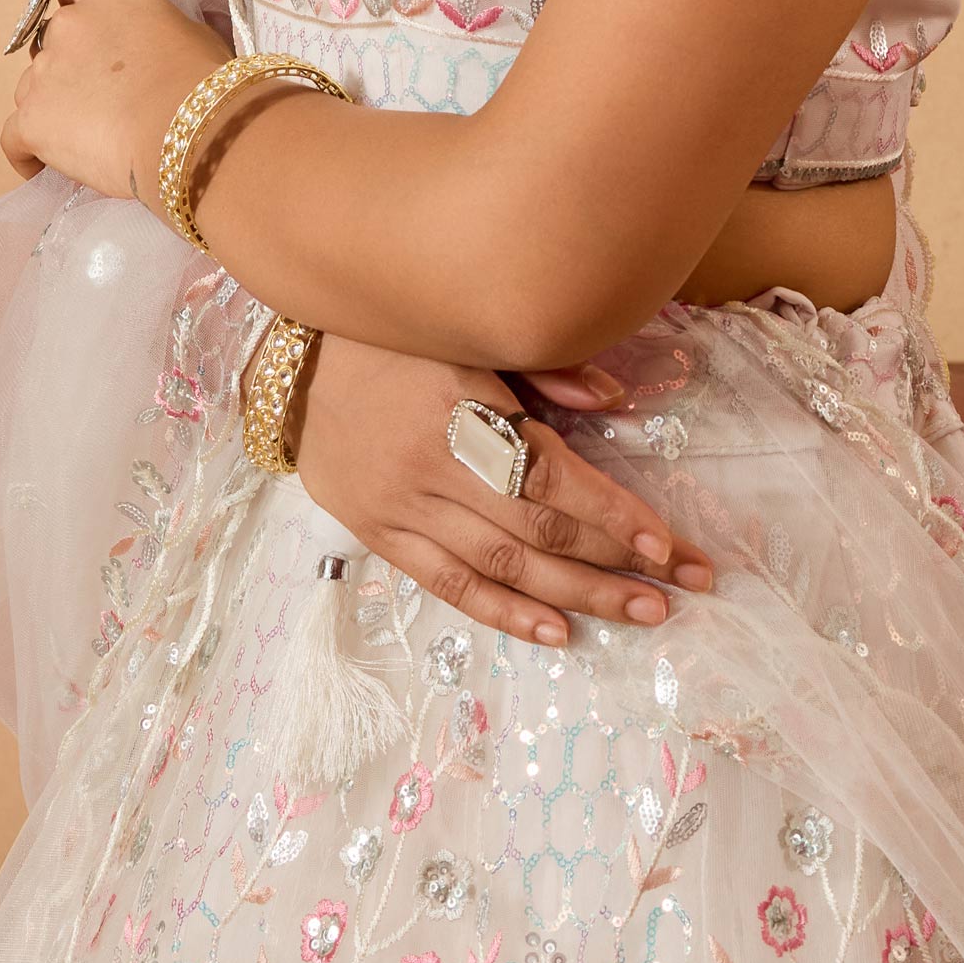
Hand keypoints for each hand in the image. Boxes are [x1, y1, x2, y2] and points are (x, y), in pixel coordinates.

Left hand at [1, 0, 226, 200]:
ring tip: (80, 141)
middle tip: (95, 99)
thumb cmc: (206, 84)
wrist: (189, 129)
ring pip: (31, 89)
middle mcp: (70, 23)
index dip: (73, 6)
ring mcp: (45, 71)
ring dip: (49, 107)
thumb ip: (155, 32)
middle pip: (49, 42)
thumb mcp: (190, 34)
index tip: (81, 29)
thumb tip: (152, 53)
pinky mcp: (32, 119)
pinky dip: (26, 151)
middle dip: (65, 67)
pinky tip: (42, 168)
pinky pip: (13, 137)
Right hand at [291, 334, 713, 647]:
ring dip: (578, 596)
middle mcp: (433, 467)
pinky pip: (449, 585)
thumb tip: (615, 400)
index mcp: (461, 408)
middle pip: (538, 531)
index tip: (667, 546)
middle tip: (676, 589)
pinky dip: (505, 612)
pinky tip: (557, 631)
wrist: (287, 364)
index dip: (614, 514)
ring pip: (504, 567)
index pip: (552, 475)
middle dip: (616, 563)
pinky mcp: (378, 534)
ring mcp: (402, 508)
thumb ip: (542, 367)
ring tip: (640, 614)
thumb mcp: (467, 331)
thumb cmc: (393, 338)